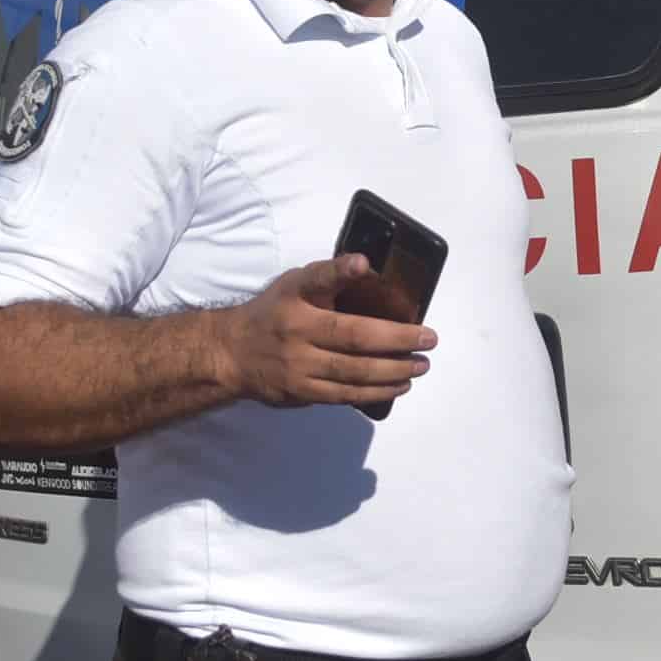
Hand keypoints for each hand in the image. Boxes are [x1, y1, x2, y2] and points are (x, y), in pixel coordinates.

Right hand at [214, 255, 437, 408]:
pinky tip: (397, 385)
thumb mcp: (293, 285)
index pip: (317, 281)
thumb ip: (327, 278)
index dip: (340, 271)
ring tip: (420, 367)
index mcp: (294, 299)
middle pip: (352, 337)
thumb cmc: (273, 312)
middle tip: (428, 340)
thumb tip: (365, 265)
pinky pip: (343, 395)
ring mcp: (298, 367)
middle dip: (396, 340)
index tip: (362, 264)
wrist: (231, 354)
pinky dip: (374, 392)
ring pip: (353, 373)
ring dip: (393, 371)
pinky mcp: (300, 393)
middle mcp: (296, 332)